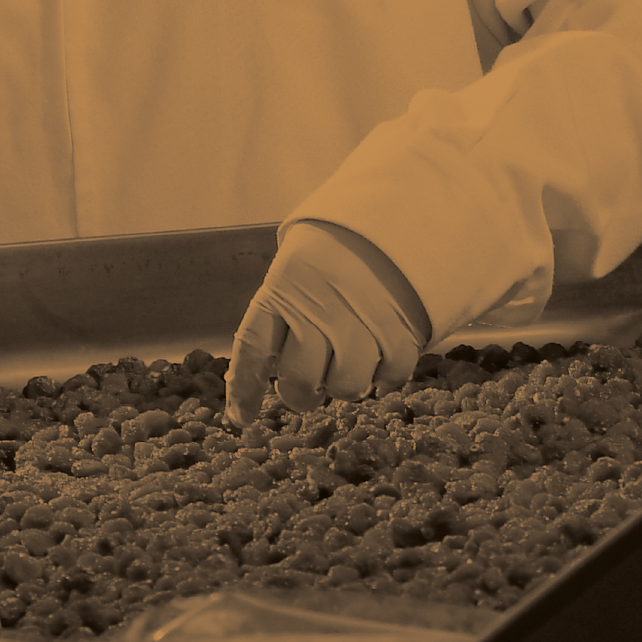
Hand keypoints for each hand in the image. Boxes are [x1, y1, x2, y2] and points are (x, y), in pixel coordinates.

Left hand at [225, 221, 430, 426]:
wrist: (385, 223)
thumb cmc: (327, 258)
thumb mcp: (290, 276)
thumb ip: (277, 322)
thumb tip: (253, 384)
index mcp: (282, 291)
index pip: (251, 348)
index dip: (244, 388)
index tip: (241, 418)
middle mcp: (317, 311)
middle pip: (299, 381)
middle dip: (299, 393)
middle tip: (306, 385)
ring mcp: (360, 324)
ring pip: (346, 388)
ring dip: (343, 386)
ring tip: (345, 363)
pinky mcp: (400, 334)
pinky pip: (390, 379)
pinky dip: (384, 377)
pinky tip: (379, 358)